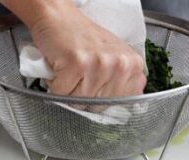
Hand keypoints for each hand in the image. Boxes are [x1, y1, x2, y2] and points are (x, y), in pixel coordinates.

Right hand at [0, 0, 145, 97]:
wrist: (59, 18)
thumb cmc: (83, 40)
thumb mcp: (112, 58)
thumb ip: (121, 83)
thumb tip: (118, 112)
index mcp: (133, 65)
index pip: (121, 105)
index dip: (103, 99)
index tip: (96, 84)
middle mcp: (120, 65)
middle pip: (98, 106)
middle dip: (84, 95)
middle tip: (81, 73)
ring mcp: (99, 64)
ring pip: (80, 101)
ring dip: (68, 90)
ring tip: (71, 69)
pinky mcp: (77, 64)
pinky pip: (62, 94)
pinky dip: (55, 84)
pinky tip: (61, 67)